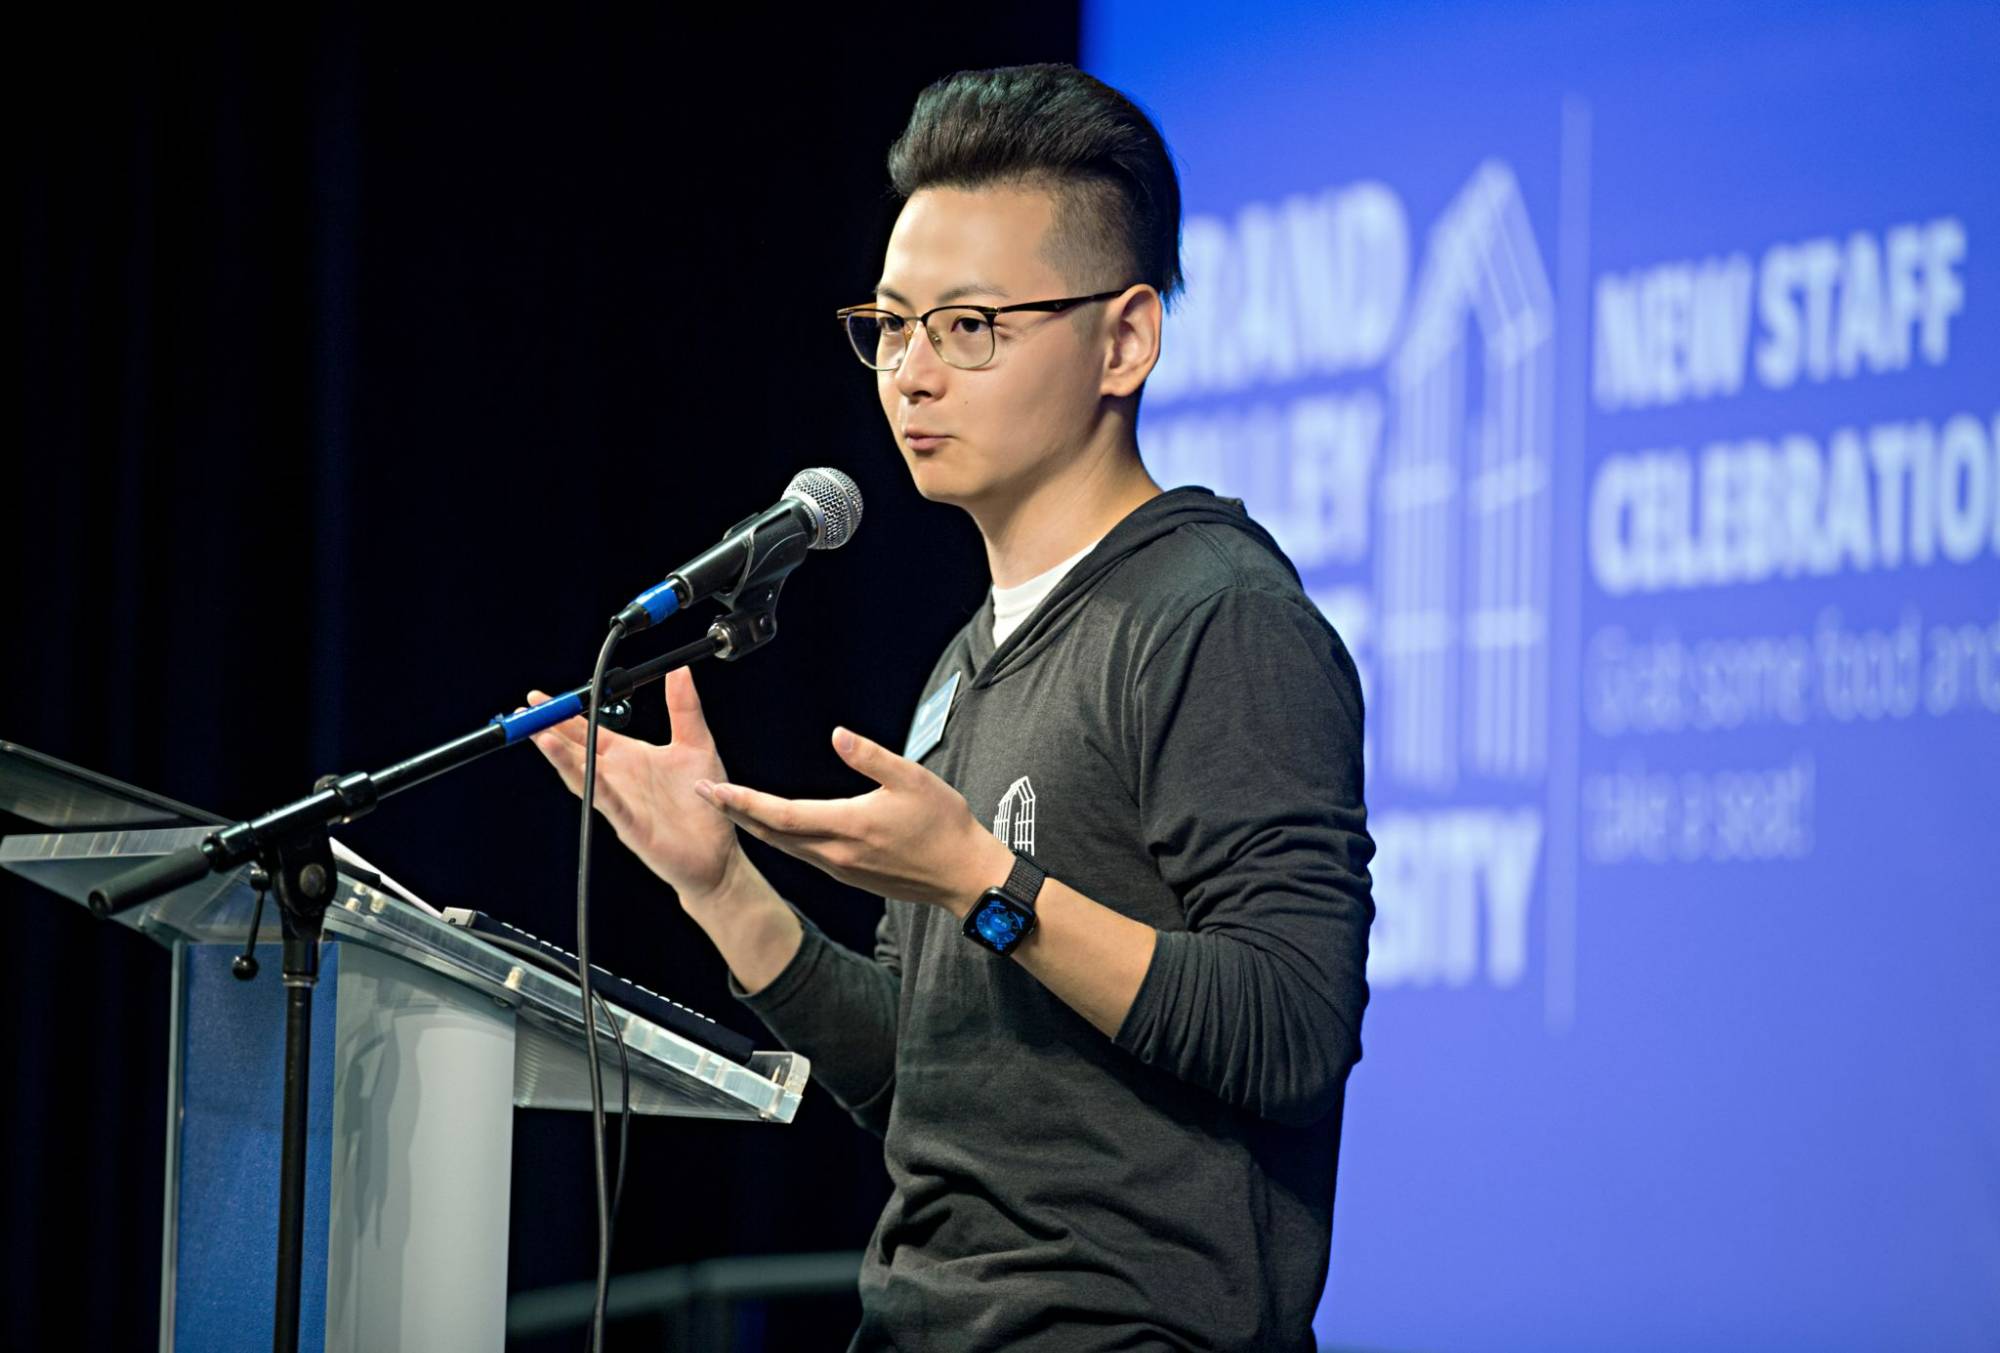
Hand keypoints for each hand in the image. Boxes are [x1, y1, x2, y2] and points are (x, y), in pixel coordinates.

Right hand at [525, 667, 746, 910]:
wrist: (717, 854)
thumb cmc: (703, 803)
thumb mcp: (697, 745)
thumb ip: (684, 708)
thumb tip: (680, 670)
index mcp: (629, 757)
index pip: (589, 731)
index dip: (566, 714)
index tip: (539, 697)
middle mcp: (618, 777)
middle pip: (576, 750)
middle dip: (549, 731)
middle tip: (524, 713)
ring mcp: (620, 801)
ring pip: (583, 774)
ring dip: (560, 756)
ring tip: (539, 735)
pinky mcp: (630, 825)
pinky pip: (606, 800)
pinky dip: (590, 784)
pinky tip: (576, 769)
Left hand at [695, 727, 1015, 917]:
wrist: (964, 875)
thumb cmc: (944, 827)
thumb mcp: (913, 780)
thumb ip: (872, 756)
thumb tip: (837, 734)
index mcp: (848, 826)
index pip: (781, 814)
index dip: (743, 801)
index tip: (714, 788)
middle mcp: (836, 853)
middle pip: (772, 834)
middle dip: (736, 813)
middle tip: (705, 795)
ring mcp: (841, 868)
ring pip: (785, 847)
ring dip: (755, 826)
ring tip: (731, 807)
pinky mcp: (850, 875)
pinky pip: (803, 855)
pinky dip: (780, 838)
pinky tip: (775, 827)